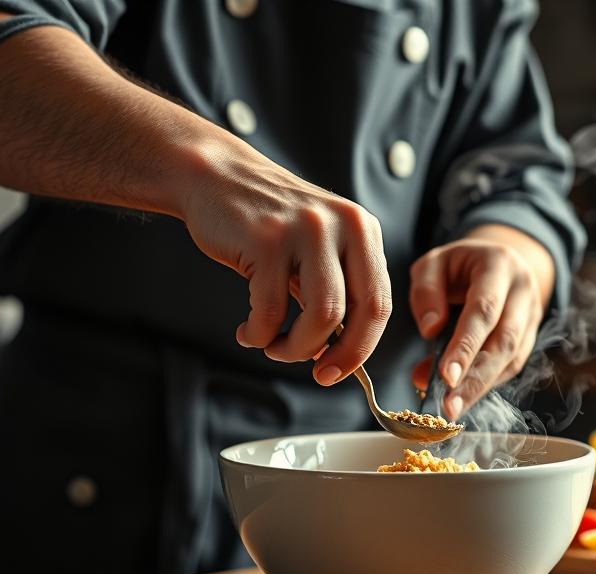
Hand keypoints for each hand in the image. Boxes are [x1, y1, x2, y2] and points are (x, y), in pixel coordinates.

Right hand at [178, 133, 391, 385]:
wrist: (214, 176)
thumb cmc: (264, 223)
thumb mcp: (315, 248)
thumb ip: (334, 291)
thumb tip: (338, 354)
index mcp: (363, 230)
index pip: (380, 303)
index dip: (362, 348)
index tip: (337, 370)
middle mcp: (345, 225)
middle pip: (363, 312)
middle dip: (341, 356)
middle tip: (317, 374)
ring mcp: (307, 230)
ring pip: (322, 316)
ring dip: (296, 348)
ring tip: (273, 347)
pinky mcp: (267, 240)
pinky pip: (271, 311)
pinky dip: (259, 334)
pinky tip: (247, 331)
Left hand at [409, 224, 554, 420]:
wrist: (497, 261)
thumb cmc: (458, 265)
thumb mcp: (433, 263)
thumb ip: (427, 292)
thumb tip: (431, 331)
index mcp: (499, 265)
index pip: (484, 310)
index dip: (466, 346)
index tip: (447, 376)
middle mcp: (523, 290)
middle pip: (504, 340)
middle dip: (476, 378)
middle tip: (450, 406)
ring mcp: (532, 315)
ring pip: (512, 358)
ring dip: (482, 388)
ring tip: (453, 408)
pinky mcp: (530, 336)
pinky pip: (512, 365)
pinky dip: (488, 384)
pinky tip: (465, 397)